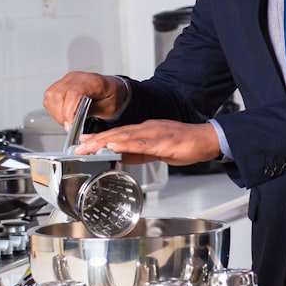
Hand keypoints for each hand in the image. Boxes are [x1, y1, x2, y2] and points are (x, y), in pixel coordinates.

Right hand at [42, 71, 125, 130]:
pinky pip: (50, 96)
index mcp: (92, 81)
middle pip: (58, 94)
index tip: (70, 124)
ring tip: (66, 120)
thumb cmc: (112, 96)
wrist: (113, 89)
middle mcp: (78, 77)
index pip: (73, 93)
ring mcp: (68, 79)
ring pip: (51, 94)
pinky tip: (62, 114)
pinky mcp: (62, 84)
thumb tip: (75, 118)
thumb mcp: (108, 108)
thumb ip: (91, 111)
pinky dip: (53, 108)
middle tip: (69, 125)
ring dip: (55, 112)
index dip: (68, 111)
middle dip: (61, 114)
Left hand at [74, 120, 221, 166]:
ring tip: (89, 146)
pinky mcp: (163, 141)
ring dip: (105, 141)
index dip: (99, 138)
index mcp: (145, 131)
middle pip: (117, 134)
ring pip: (125, 136)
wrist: (207, 139)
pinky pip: (141, 143)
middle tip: (78, 146)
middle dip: (96, 140)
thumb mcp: (157, 151)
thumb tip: (121, 157)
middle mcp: (147, 129)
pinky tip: (115, 147)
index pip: (117, 134)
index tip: (83, 142)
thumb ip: (139, 153)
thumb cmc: (186, 144)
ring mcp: (154, 133)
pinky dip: (126, 145)